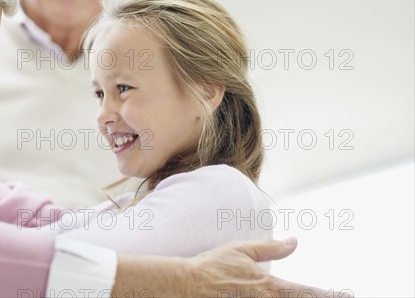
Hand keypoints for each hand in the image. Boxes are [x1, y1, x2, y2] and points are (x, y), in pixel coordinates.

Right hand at [186, 237, 351, 296]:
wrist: (186, 284)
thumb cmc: (212, 265)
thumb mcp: (241, 250)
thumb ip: (270, 248)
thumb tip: (294, 242)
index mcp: (268, 285)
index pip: (306, 293)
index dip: (329, 294)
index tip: (347, 294)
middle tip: (344, 297)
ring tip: (317, 297)